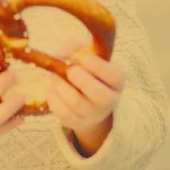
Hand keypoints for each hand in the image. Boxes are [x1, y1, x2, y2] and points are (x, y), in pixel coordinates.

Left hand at [48, 39, 124, 155]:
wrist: (84, 96)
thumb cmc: (86, 70)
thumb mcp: (86, 54)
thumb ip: (75, 46)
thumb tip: (63, 52)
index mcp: (117, 81)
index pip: (115, 76)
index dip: (96, 65)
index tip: (79, 56)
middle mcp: (109, 101)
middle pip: (99, 95)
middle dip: (81, 79)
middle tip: (69, 69)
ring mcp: (93, 114)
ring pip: (77, 103)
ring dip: (61, 85)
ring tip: (55, 75)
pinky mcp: (76, 122)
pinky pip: (62, 112)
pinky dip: (53, 97)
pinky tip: (53, 87)